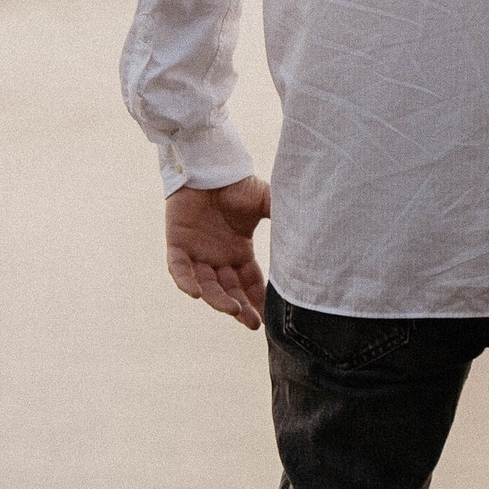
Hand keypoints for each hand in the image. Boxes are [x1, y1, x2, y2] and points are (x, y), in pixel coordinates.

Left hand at [165, 176, 270, 328]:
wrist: (209, 165)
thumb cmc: (237, 183)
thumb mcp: (265, 203)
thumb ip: (283, 220)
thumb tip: (311, 233)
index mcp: (238, 252)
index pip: (249, 283)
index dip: (258, 300)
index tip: (269, 318)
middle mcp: (218, 257)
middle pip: (229, 290)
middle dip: (240, 308)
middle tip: (251, 323)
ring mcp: (197, 253)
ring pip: (206, 285)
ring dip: (218, 299)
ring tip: (233, 310)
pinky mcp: (177, 244)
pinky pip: (179, 269)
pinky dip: (185, 282)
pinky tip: (196, 294)